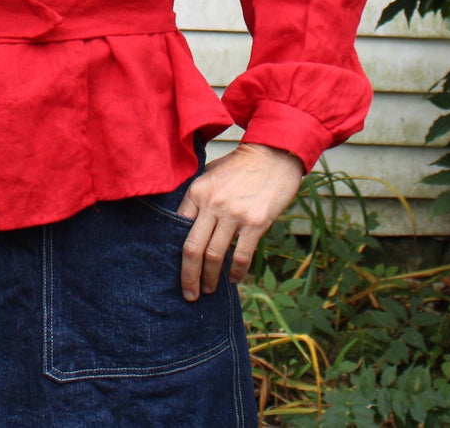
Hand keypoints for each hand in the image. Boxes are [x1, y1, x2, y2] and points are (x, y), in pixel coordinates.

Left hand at [175, 142, 305, 300]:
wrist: (274, 155)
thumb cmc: (241, 165)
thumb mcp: (211, 173)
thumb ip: (199, 196)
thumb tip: (187, 222)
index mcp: (197, 192)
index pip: (178, 228)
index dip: (175, 251)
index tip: (176, 266)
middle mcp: (213, 204)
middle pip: (192, 249)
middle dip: (188, 277)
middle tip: (189, 294)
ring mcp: (234, 215)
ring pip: (214, 256)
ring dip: (210, 278)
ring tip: (209, 290)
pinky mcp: (256, 223)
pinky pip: (241, 255)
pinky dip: (236, 272)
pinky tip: (234, 279)